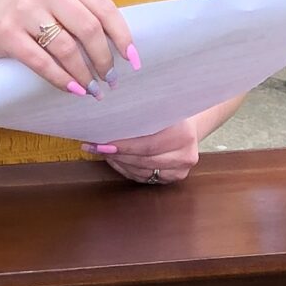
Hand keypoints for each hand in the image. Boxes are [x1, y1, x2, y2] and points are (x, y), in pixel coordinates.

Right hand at [0, 0, 135, 92]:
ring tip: (94, 88)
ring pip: (67, 49)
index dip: (122, 36)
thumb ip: (82, 9)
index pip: (103, 7)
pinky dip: (62, 80)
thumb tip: (118, 45)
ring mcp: (24, 10)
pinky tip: (74, 89)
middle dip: (104, 60)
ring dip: (85, 74)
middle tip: (110, 79)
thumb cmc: (25, 8)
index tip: (133, 60)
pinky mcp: (7, 34)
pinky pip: (42, 63)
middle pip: (88, 29)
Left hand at [81, 117, 202, 184]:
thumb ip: (140, 115)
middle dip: (117, 154)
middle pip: (143, 160)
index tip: (101, 143)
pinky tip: (116, 160)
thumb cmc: (168, 113)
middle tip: (96, 148)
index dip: (123, 146)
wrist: (189, 125)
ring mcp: (181, 169)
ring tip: (103, 152)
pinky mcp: (175, 177)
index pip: (148, 145)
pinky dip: (127, 170)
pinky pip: (145, 178)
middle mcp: (186, 154)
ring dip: (119, 163)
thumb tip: (107, 118)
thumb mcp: (158, 107)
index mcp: (183, 133)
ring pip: (142, 172)